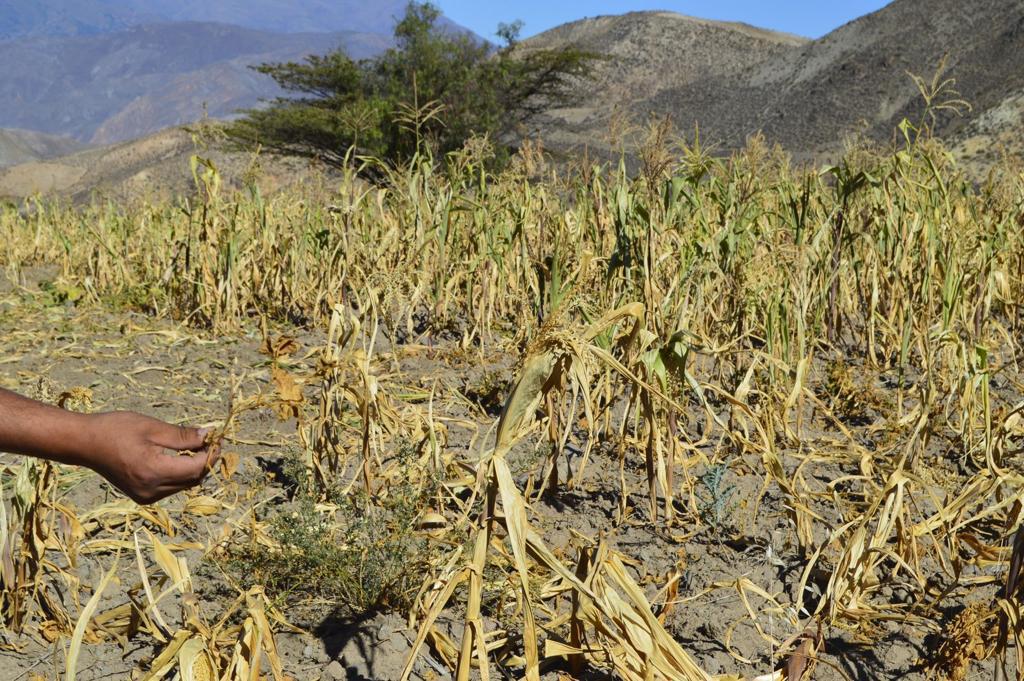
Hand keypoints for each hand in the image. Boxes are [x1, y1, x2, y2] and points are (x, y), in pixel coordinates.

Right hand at [84, 412, 218, 503]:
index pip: (197, 468)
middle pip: (193, 480)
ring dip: (194, 468)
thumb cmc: (116, 429)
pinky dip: (180, 474)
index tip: (218, 438)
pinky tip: (179, 457)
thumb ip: (183, 436)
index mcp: (154, 472)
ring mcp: (146, 496)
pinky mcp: (142, 497)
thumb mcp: (152, 428)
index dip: (212, 454)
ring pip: (184, 485)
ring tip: (196, 447)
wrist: (84, 443)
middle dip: (206, 461)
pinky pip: (171, 488)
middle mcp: (151, 490)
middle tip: (211, 441)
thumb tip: (209, 435)